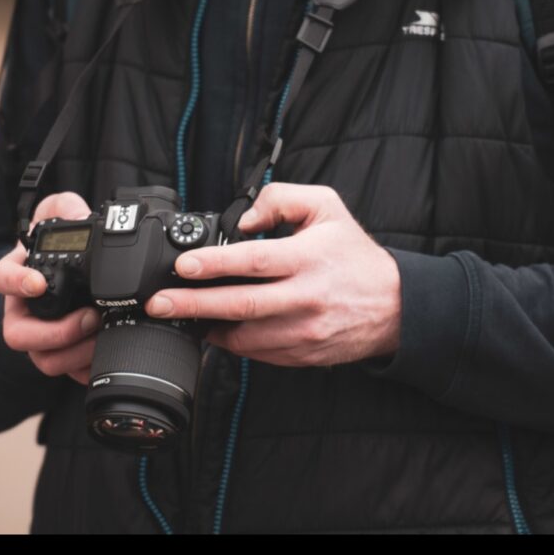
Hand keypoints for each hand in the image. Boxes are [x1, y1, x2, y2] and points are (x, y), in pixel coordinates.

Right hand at [0, 192, 99, 384]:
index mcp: (16, 276)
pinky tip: (105, 357)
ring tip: (102, 336)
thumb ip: (65, 208)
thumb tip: (80, 214)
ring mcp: (40, 337)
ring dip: (74, 354)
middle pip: (19, 336)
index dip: (15, 284)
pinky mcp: (61, 354)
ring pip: (43, 360)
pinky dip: (85, 370)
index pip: (0, 280)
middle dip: (55, 333)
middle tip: (89, 318)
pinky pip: (67, 373)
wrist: (73, 272)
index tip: (37, 283)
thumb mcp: (58, 215)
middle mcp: (22, 311)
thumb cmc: (58, 244)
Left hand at [145, 183, 400, 366]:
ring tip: (181, 316)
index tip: (183, 266)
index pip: (255, 261)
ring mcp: (304, 332)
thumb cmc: (354, 255)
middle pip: (241, 305)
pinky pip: (258, 353)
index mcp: (309, 258)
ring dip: (208, 327)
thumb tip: (239, 221)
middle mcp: (306, 298)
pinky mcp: (302, 355)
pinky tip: (216, 329)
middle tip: (159, 303)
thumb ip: (280, 200)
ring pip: (245, 336)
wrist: (394, 306)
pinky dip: (233, 342)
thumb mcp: (327, 207)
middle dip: (193, 305)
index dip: (214, 264)